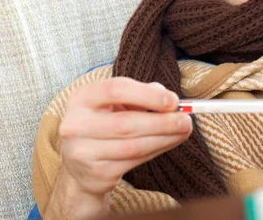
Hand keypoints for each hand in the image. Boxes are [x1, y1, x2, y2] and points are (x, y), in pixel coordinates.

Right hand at [58, 77, 192, 196]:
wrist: (81, 163)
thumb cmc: (106, 121)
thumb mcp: (118, 102)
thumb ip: (143, 94)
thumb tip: (171, 101)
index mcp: (82, 98)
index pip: (115, 90)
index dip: (147, 95)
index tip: (173, 101)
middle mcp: (76, 125)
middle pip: (126, 123)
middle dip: (162, 122)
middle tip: (186, 120)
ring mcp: (83, 152)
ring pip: (134, 146)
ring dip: (165, 138)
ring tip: (184, 130)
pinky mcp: (96, 173)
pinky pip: (134, 162)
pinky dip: (157, 150)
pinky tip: (170, 142)